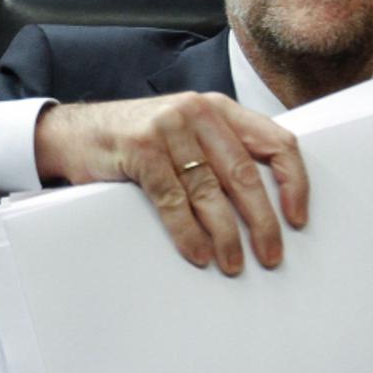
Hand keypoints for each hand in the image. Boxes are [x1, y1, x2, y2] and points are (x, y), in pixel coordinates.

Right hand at [33, 93, 307, 275]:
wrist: (74, 132)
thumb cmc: (140, 140)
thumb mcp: (189, 132)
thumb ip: (224, 151)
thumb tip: (267, 201)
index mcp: (221, 108)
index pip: (276, 142)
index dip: (293, 182)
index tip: (297, 218)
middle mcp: (198, 112)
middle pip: (245, 174)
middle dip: (262, 222)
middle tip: (271, 255)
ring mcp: (168, 129)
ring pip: (210, 192)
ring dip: (226, 236)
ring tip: (233, 264)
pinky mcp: (140, 150)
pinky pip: (173, 200)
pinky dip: (188, 233)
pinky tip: (199, 254)